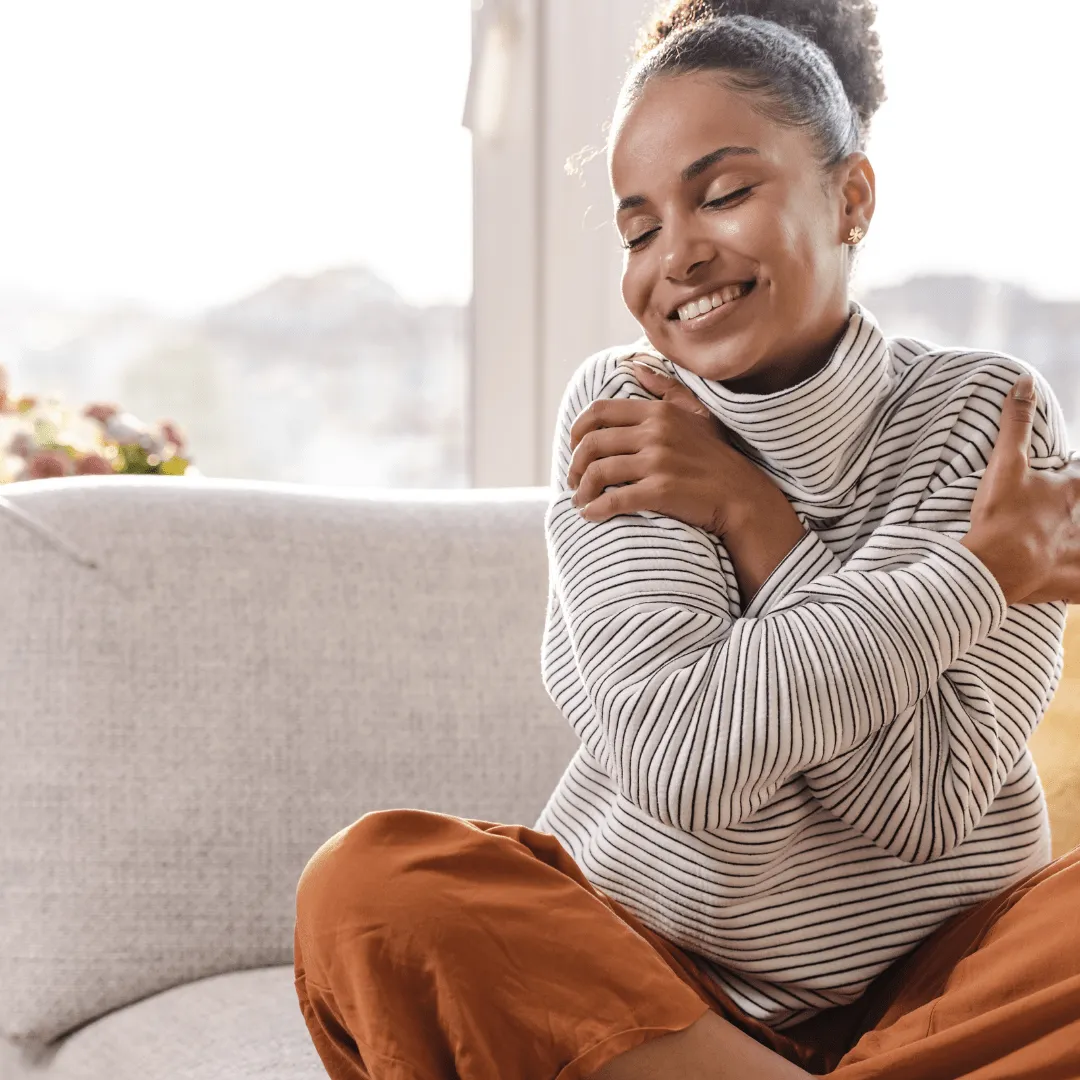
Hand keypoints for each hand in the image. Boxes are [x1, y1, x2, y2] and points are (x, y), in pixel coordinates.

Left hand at [566, 357, 789, 538]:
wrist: (743, 497)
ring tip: (580, 500)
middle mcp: (656, 433)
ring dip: (581, 490)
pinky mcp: (661, 490)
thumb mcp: (697, 414)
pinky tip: (591, 515)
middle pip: (592, 444)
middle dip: (575, 465)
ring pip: (598, 472)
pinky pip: (614, 499)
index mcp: (658, 412)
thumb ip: (666, 389)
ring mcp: (658, 461)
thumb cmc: (718, 458)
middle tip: (574, 480)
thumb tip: (636, 365)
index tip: (574, 448)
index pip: (599, 412)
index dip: (577, 431)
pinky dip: (596, 509)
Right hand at [963, 373, 1079, 604]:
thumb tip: (1024, 381)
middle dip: (1079, 505)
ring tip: (1071, 537)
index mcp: (1067, 490)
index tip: (1069, 473)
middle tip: (1067, 510)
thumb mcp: (1006, 464)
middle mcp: (1079, 519)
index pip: (1079, 474)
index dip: (1073, 472)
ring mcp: (1077, 551)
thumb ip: (1015, 423)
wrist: (995, 565)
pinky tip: (1079, 584)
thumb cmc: (1000, 515)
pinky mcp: (1071, 581)